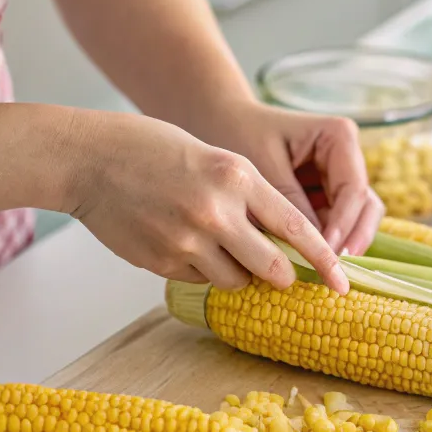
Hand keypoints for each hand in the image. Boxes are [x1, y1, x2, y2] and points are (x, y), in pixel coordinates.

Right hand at [67, 112, 349, 292]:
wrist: (89, 158)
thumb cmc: (156, 149)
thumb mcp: (216, 157)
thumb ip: (249, 196)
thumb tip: (282, 243)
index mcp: (238, 176)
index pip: (296, 229)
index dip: (324, 260)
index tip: (342, 282)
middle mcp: (216, 212)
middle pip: (272, 268)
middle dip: (283, 276)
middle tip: (284, 275)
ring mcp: (186, 240)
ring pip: (236, 281)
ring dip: (238, 272)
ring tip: (216, 243)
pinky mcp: (161, 261)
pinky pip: (200, 280)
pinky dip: (203, 270)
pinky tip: (182, 242)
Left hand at [224, 103, 383, 256]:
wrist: (218, 119)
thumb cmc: (238, 132)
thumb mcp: (262, 166)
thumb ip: (290, 204)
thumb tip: (311, 249)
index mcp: (338, 137)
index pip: (353, 189)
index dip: (344, 224)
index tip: (326, 251)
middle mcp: (347, 157)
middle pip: (365, 204)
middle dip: (353, 237)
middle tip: (335, 269)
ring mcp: (338, 178)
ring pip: (357, 218)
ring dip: (344, 243)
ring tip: (326, 270)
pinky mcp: (324, 195)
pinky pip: (335, 223)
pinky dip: (327, 242)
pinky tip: (313, 263)